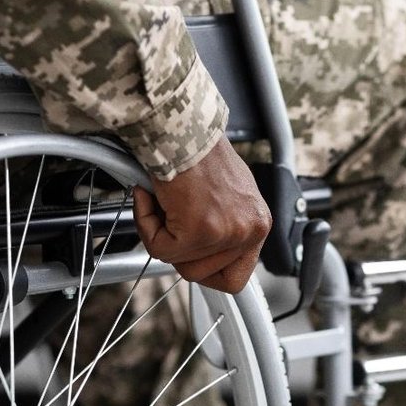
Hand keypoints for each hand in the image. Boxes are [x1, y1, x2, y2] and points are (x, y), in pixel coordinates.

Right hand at [133, 137, 271, 293]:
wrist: (182, 128)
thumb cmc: (199, 151)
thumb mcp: (227, 194)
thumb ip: (222, 224)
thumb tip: (203, 248)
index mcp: (258, 223)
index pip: (236, 277)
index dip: (206, 271)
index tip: (189, 257)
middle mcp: (250, 231)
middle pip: (201, 273)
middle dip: (177, 250)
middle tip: (168, 217)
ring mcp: (227, 233)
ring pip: (178, 262)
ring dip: (159, 233)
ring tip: (162, 202)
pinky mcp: (201, 231)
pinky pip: (161, 249)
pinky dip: (147, 224)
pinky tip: (152, 198)